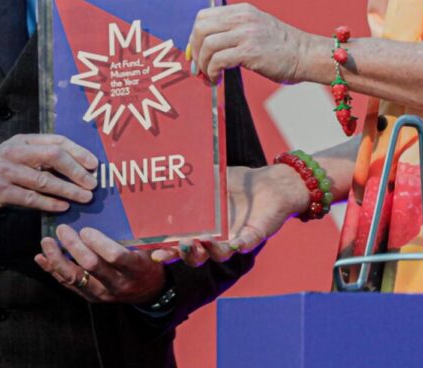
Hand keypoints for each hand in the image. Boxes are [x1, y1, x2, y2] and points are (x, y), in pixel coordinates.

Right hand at [0, 134, 97, 218]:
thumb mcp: (13, 156)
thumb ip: (37, 157)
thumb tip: (73, 166)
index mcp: (21, 141)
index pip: (56, 141)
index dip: (78, 151)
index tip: (94, 164)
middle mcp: (14, 152)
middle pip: (53, 157)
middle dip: (77, 170)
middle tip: (93, 183)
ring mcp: (5, 171)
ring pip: (44, 180)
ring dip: (68, 190)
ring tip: (85, 198)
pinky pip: (30, 198)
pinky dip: (49, 203)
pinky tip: (62, 207)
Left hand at [36, 224, 166, 303]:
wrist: (148, 293)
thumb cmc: (150, 266)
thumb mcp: (157, 254)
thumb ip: (157, 246)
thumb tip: (157, 240)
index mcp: (134, 270)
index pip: (115, 257)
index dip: (99, 243)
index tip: (86, 230)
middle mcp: (116, 283)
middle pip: (90, 266)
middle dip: (74, 247)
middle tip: (62, 229)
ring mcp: (101, 293)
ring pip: (74, 277)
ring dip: (57, 259)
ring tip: (46, 242)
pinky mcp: (90, 296)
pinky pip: (67, 284)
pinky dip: (52, 270)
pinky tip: (41, 258)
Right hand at [148, 164, 311, 265]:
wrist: (270, 183)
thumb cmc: (238, 184)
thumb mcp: (210, 178)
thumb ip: (190, 177)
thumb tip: (165, 165)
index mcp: (199, 229)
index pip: (178, 245)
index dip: (165, 252)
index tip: (152, 252)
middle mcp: (214, 239)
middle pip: (195, 257)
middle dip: (185, 254)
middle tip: (179, 246)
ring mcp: (234, 239)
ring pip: (218, 254)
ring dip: (209, 251)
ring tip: (201, 242)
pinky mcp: (254, 235)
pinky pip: (246, 244)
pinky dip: (240, 246)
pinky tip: (235, 244)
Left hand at [187, 3, 323, 84]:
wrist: (306, 55)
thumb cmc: (282, 48)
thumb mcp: (256, 28)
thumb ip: (235, 30)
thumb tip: (207, 46)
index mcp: (242, 11)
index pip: (204, 16)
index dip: (194, 36)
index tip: (195, 53)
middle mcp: (242, 18)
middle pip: (201, 28)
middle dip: (195, 51)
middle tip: (198, 68)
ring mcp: (247, 34)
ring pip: (208, 45)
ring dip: (203, 65)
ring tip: (209, 76)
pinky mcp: (250, 51)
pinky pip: (218, 60)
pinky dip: (212, 72)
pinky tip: (217, 79)